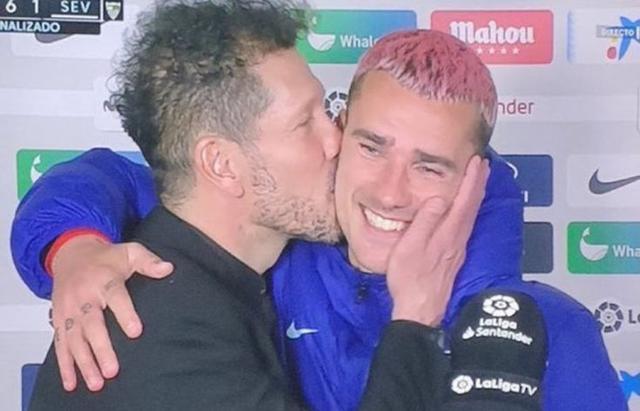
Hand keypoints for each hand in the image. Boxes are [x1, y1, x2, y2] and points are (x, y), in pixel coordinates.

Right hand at [50, 234, 172, 391]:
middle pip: (92, 324)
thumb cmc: (105, 257)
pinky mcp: (59, 319)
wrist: (70, 253)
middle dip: (101, 348)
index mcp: (104, 279)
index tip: (135, 332)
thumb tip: (168, 268)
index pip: (116, 297)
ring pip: (75, 338)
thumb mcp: (129, 251)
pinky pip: (60, 343)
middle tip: (112, 370)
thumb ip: (149, 261)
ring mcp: (69, 309)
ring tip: (96, 381)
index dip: (125, 314)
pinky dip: (64, 364)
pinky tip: (72, 381)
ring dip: (83, 362)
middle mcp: (84, 295)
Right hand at [387, 155, 489, 326]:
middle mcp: (457, 239)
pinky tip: (465, 211)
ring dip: (475, 195)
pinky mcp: (453, 256)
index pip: (464, 200)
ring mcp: (457, 248)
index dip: (470, 179)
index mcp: (447, 233)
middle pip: (472, 206)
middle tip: (482, 165)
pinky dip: (469, 210)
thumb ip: (425, 221)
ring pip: (471, 215)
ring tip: (478, 181)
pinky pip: (466, 225)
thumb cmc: (409, 279)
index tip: (475, 161)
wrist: (419, 309)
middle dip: (478, 183)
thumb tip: (439, 198)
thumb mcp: (410, 247)